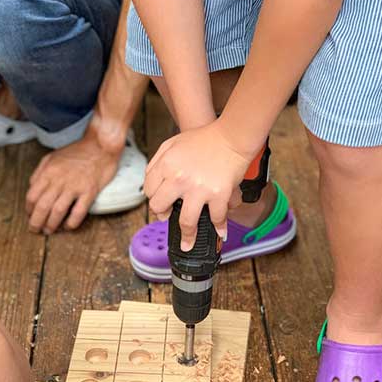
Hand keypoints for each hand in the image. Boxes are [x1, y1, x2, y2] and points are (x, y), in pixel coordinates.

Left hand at [25, 123, 121, 233]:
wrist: (100, 145)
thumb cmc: (77, 151)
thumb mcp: (52, 156)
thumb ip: (40, 172)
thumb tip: (32, 188)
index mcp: (48, 172)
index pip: (32, 196)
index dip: (28, 210)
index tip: (30, 216)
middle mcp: (59, 180)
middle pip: (42, 207)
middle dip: (36, 222)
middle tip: (35, 230)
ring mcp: (75, 186)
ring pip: (58, 211)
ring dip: (51, 225)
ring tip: (49, 231)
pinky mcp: (90, 191)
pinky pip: (79, 211)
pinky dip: (72, 222)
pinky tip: (68, 227)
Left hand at [144, 121, 249, 250]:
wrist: (231, 137)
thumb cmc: (204, 138)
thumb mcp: (172, 143)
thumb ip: (158, 162)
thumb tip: (151, 183)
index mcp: (166, 165)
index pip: (149, 190)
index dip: (153, 198)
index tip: (159, 203)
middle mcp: (179, 179)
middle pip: (160, 207)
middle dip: (162, 215)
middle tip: (168, 218)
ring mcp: (199, 189)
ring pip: (186, 221)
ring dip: (187, 237)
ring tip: (188, 244)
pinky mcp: (218, 194)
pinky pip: (216, 217)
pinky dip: (219, 228)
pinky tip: (220, 233)